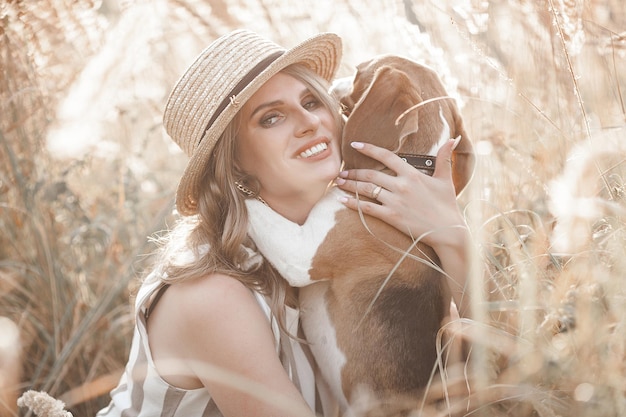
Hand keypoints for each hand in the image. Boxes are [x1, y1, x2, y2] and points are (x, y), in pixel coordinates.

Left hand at [335, 138, 465, 247]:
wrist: (448, 230)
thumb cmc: (447, 205)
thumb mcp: (446, 179)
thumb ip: (444, 158)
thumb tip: (453, 139)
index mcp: (412, 174)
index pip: (386, 156)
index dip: (369, 149)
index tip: (355, 145)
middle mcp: (401, 185)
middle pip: (370, 174)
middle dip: (353, 172)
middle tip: (341, 172)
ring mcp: (395, 201)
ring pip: (366, 189)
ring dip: (350, 185)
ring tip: (338, 183)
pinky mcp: (391, 216)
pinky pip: (367, 208)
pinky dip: (353, 203)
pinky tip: (342, 200)